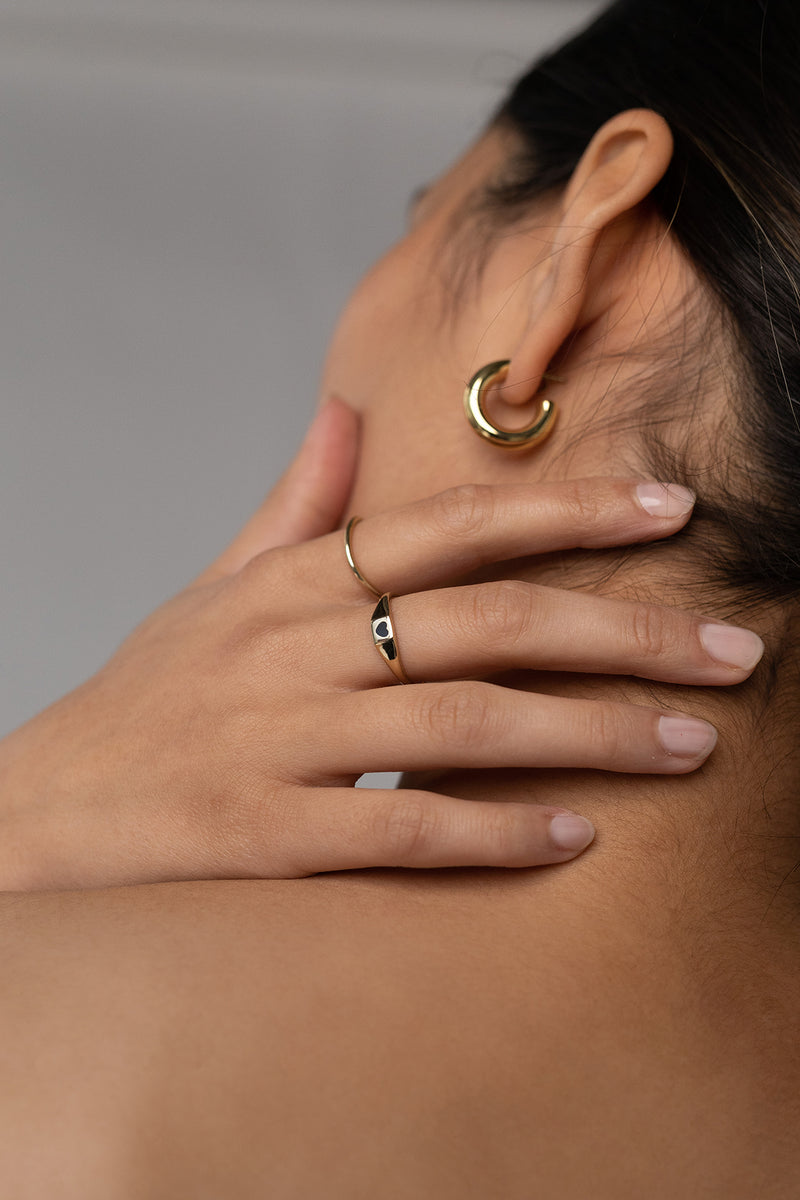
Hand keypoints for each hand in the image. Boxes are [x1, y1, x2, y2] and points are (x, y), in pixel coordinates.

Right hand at [0, 400, 763, 890]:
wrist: (42, 812)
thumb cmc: (151, 700)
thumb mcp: (216, 589)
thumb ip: (297, 507)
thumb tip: (347, 414)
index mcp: (294, 581)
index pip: (454, 524)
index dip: (570, 511)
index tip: (673, 509)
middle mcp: (293, 647)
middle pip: (488, 620)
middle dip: (624, 632)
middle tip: (732, 649)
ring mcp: (277, 739)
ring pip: (463, 722)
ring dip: (589, 734)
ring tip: (690, 746)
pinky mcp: (263, 833)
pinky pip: (401, 827)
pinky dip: (495, 832)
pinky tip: (576, 837)